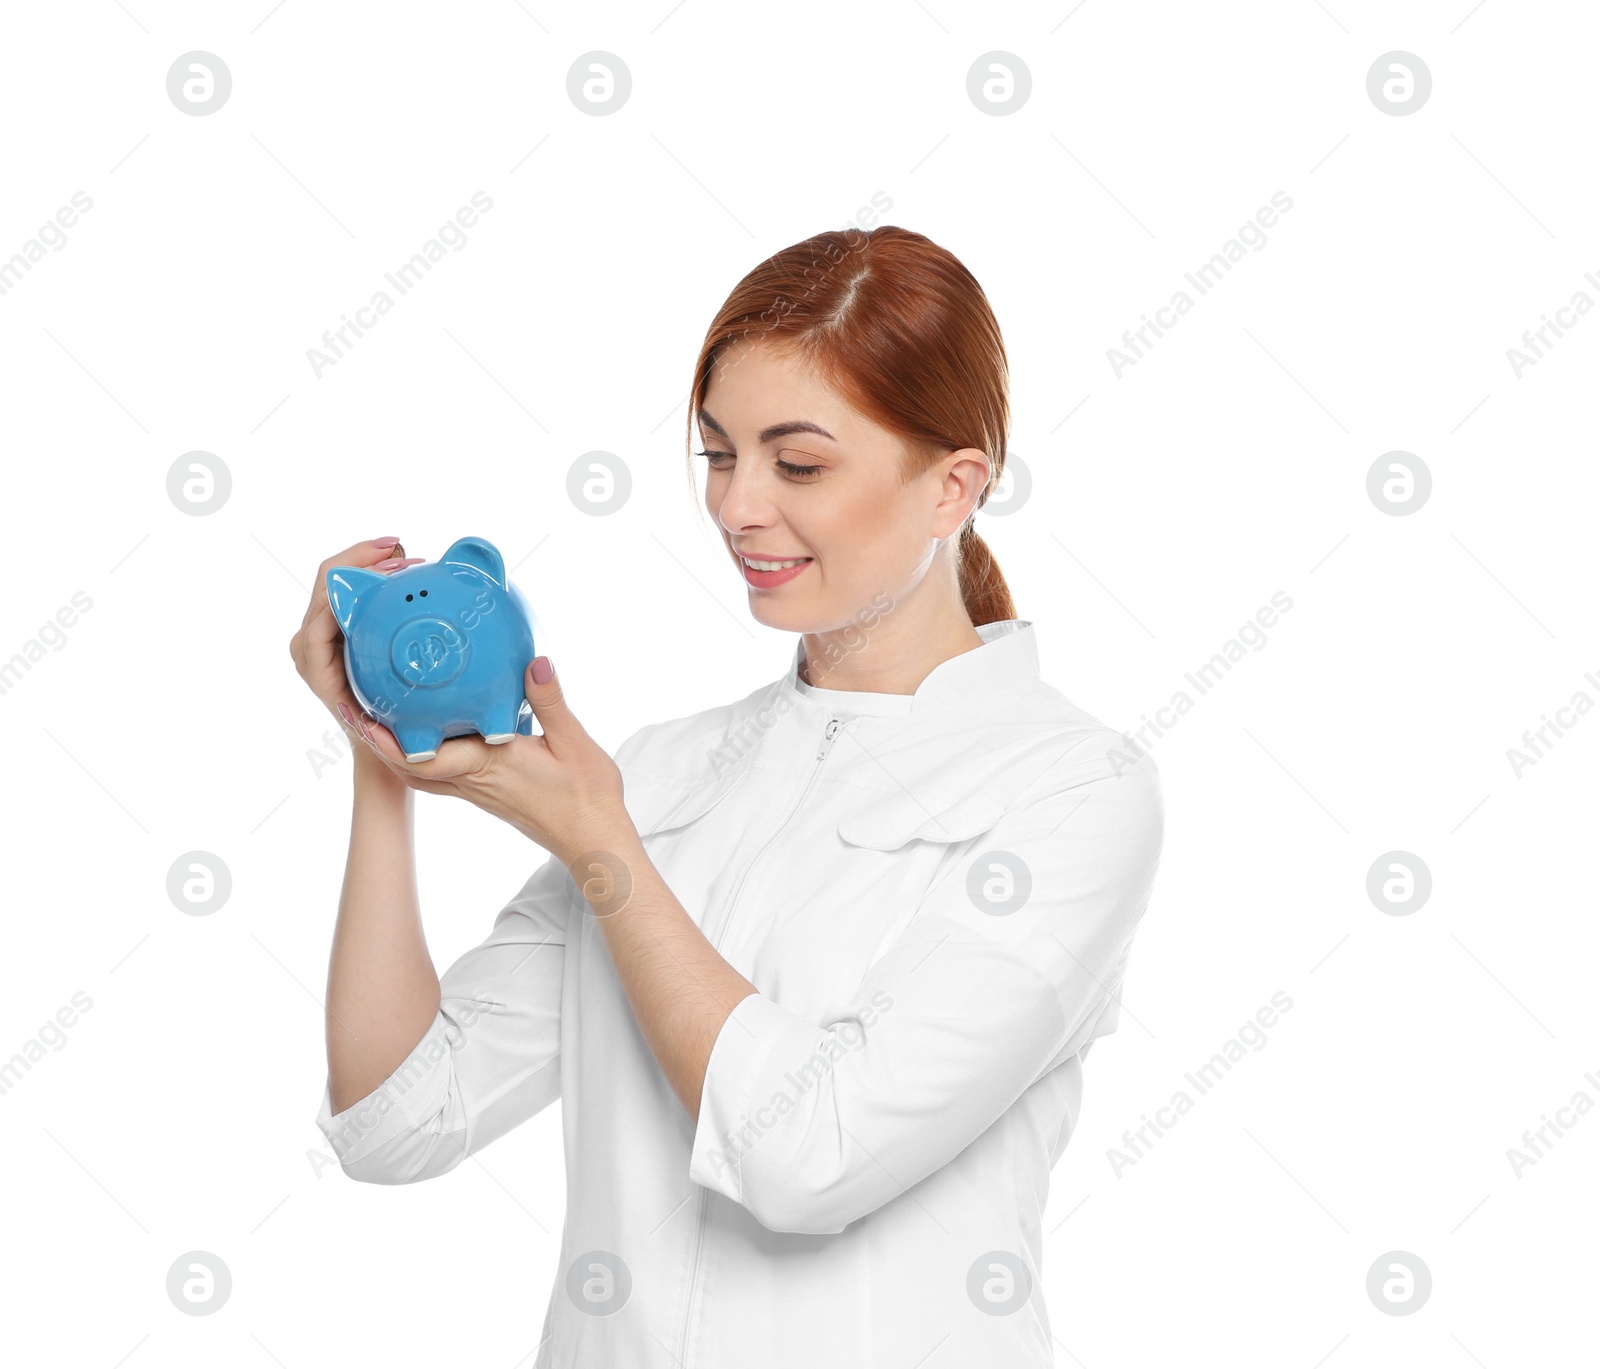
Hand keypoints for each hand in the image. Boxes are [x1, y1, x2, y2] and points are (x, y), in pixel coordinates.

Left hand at [288, 537, 424, 741]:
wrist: (374, 743)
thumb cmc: (379, 732)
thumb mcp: (377, 716)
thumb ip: (368, 691)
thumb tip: (380, 674)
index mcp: (313, 663)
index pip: (324, 611)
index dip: (354, 585)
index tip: (392, 571)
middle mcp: (306, 645)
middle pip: (326, 582)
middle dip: (363, 560)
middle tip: (402, 552)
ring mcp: (317, 633)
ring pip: (336, 581)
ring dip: (370, 564)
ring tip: (407, 557)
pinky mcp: (330, 628)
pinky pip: (346, 590)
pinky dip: (372, 575)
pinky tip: (400, 570)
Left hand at [347, 654, 628, 864]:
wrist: (592, 839)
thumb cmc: (586, 796)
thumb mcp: (574, 741)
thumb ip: (550, 700)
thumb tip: (535, 661)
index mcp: (488, 765)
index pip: (424, 758)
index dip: (389, 740)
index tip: (365, 715)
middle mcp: (474, 781)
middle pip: (409, 766)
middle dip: (379, 740)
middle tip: (354, 708)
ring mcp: (477, 790)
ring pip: (422, 772)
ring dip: (396, 750)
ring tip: (379, 718)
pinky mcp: (486, 793)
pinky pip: (441, 774)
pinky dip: (423, 755)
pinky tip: (429, 733)